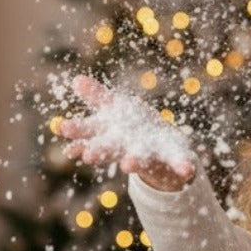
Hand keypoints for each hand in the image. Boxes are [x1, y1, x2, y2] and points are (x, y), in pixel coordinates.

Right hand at [58, 74, 195, 191]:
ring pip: (136, 160)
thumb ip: (95, 95)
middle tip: (87, 155)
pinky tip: (188, 169)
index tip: (62, 132)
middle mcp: (122, 147)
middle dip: (98, 152)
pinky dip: (182, 166)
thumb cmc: (130, 126)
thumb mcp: (113, 107)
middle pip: (107, 148)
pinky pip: (177, 162)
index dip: (77, 132)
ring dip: (132, 163)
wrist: (155, 147)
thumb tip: (76, 80)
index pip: (90, 130)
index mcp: (108, 132)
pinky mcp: (167, 159)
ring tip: (128, 165)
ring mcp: (144, 154)